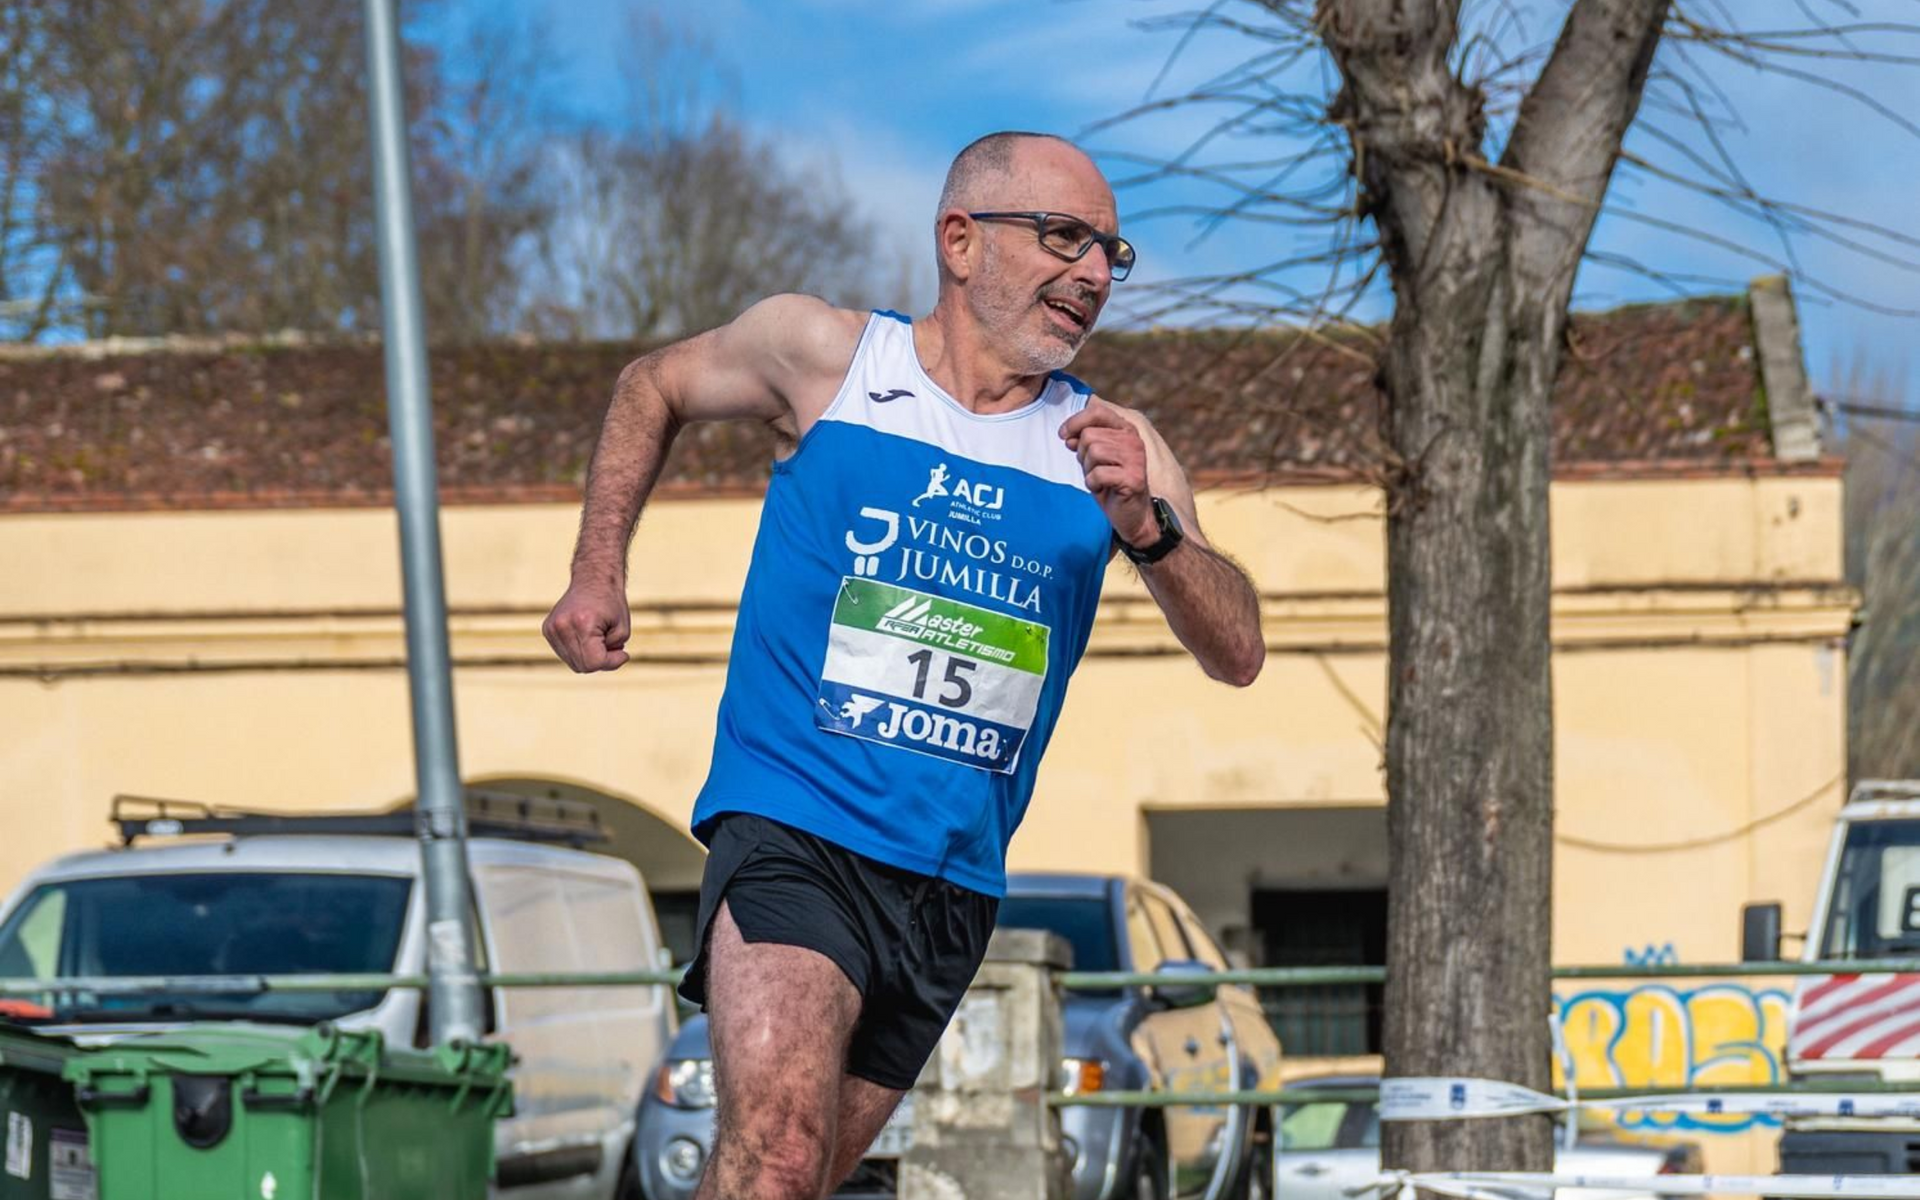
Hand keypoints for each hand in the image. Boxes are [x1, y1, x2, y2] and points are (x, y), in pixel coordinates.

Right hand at [542, 578, 631, 671]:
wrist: (593, 580)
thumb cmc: (611, 603)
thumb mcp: (622, 629)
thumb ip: (613, 653)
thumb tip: (600, 666)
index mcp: (582, 623)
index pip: (594, 662)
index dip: (611, 662)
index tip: (623, 653)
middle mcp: (562, 626)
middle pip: (582, 666)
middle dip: (601, 661)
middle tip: (612, 645)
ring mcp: (551, 628)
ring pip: (573, 663)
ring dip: (589, 657)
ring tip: (599, 639)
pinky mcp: (547, 629)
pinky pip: (565, 654)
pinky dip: (579, 651)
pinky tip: (586, 637)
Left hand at [1060, 399, 1155, 545]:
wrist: (1132, 513)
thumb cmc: (1110, 483)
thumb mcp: (1094, 458)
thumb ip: (1083, 442)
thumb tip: (1067, 435)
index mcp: (1126, 429)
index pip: (1097, 412)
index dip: (1075, 422)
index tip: (1063, 436)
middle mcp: (1133, 440)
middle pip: (1089, 435)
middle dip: (1083, 455)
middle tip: (1094, 469)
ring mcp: (1135, 458)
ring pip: (1093, 452)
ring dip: (1089, 470)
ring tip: (1100, 479)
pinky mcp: (1133, 478)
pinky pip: (1097, 474)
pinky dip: (1093, 484)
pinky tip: (1104, 489)